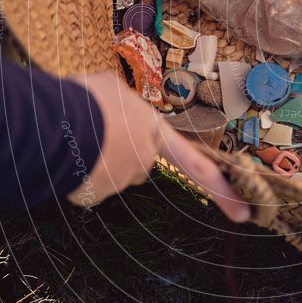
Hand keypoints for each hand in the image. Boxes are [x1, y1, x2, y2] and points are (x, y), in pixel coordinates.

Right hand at [67, 72, 249, 222]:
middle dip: (116, 149)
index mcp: (155, 131)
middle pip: (134, 160)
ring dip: (92, 156)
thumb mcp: (113, 89)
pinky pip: (85, 181)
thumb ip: (125, 107)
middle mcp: (144, 160)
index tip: (244, 213)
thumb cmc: (87, 98)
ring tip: (72, 133)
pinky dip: (74, 169)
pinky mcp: (93, 195)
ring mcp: (120, 180)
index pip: (196, 164)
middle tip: (91, 126)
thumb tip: (115, 117)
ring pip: (107, 170)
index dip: (221, 189)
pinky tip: (62, 150)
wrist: (57, 121)